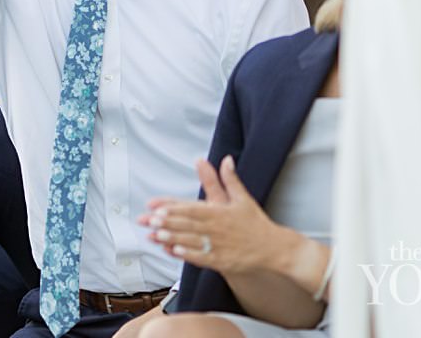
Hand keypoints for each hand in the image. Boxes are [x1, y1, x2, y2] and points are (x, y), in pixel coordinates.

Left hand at [140, 156, 321, 283]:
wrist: (274, 249)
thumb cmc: (255, 223)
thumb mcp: (243, 198)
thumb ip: (229, 180)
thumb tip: (225, 159)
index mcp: (219, 212)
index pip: (190, 207)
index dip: (171, 205)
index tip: (154, 204)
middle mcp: (216, 228)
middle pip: (186, 223)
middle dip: (164, 221)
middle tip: (146, 219)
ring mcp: (217, 245)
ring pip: (190, 240)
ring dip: (170, 237)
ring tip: (153, 235)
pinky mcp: (221, 261)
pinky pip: (200, 257)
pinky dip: (186, 254)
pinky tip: (173, 251)